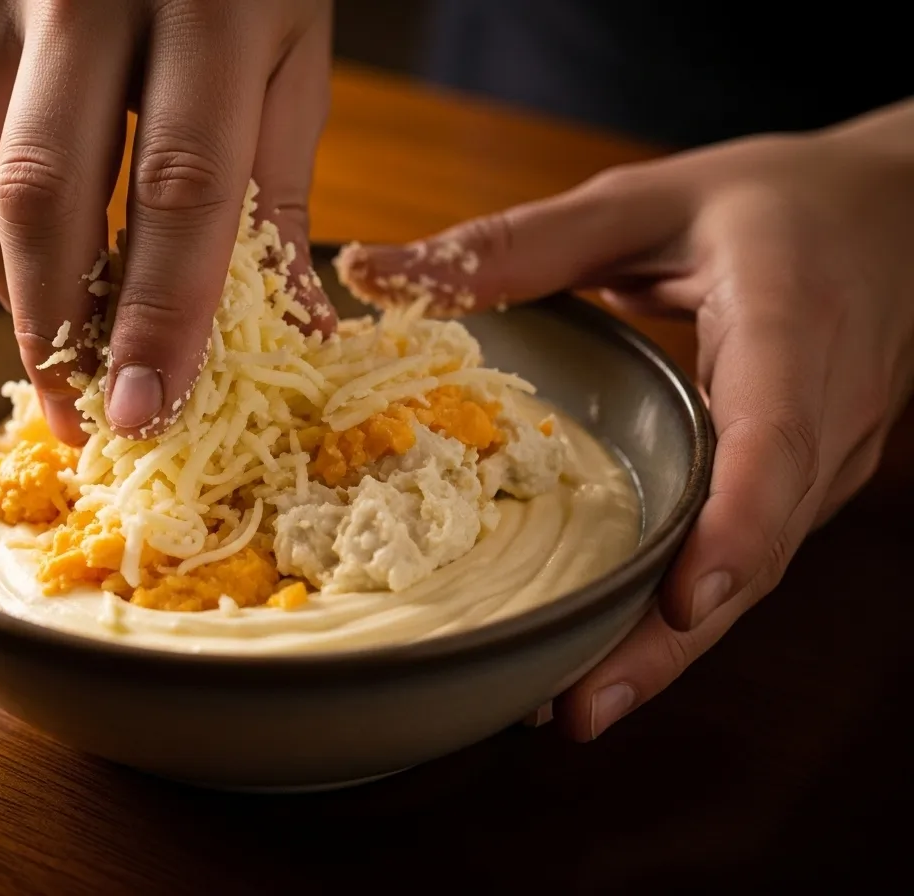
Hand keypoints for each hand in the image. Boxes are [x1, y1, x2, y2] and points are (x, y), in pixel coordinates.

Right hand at [0, 0, 334, 442]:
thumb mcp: (290, 52)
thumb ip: (276, 189)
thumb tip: (285, 329)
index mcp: (208, 1)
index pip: (180, 188)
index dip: (162, 313)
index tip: (152, 409)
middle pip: (45, 192)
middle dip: (60, 326)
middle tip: (84, 414)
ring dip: (13, 288)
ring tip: (58, 355)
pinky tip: (24, 264)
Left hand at [337, 101, 913, 739]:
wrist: (903, 214)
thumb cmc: (777, 202)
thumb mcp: (645, 201)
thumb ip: (519, 243)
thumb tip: (376, 271)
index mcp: (792, 328)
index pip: (777, 439)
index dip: (735, 526)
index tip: (683, 603)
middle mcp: (823, 415)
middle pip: (759, 548)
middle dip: (670, 639)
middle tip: (574, 707)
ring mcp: (825, 463)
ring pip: (754, 574)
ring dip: (669, 648)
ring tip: (571, 705)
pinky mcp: (806, 487)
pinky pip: (746, 558)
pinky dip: (681, 615)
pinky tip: (610, 651)